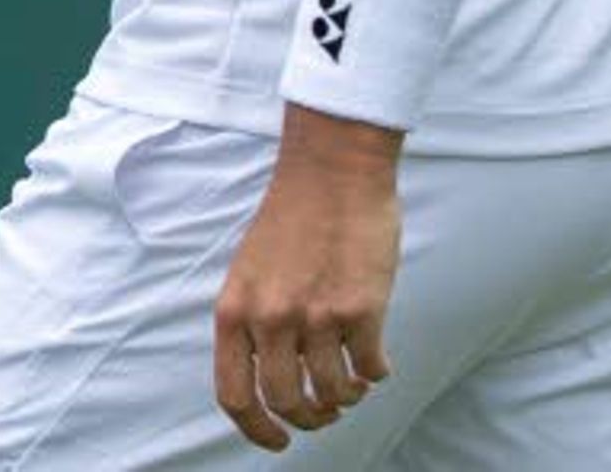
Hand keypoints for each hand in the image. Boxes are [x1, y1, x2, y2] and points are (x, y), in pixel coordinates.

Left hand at [213, 112, 400, 450]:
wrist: (330, 171)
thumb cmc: (290, 218)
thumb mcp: (249, 271)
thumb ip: (253, 321)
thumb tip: (269, 379)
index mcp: (234, 309)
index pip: (233, 394)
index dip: (256, 429)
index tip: (278, 440)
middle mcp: (269, 317)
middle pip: (286, 403)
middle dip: (310, 418)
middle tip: (326, 412)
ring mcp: (315, 315)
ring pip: (332, 392)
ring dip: (345, 396)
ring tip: (351, 381)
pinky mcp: (360, 309)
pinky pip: (370, 368)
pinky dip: (376, 373)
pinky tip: (377, 360)